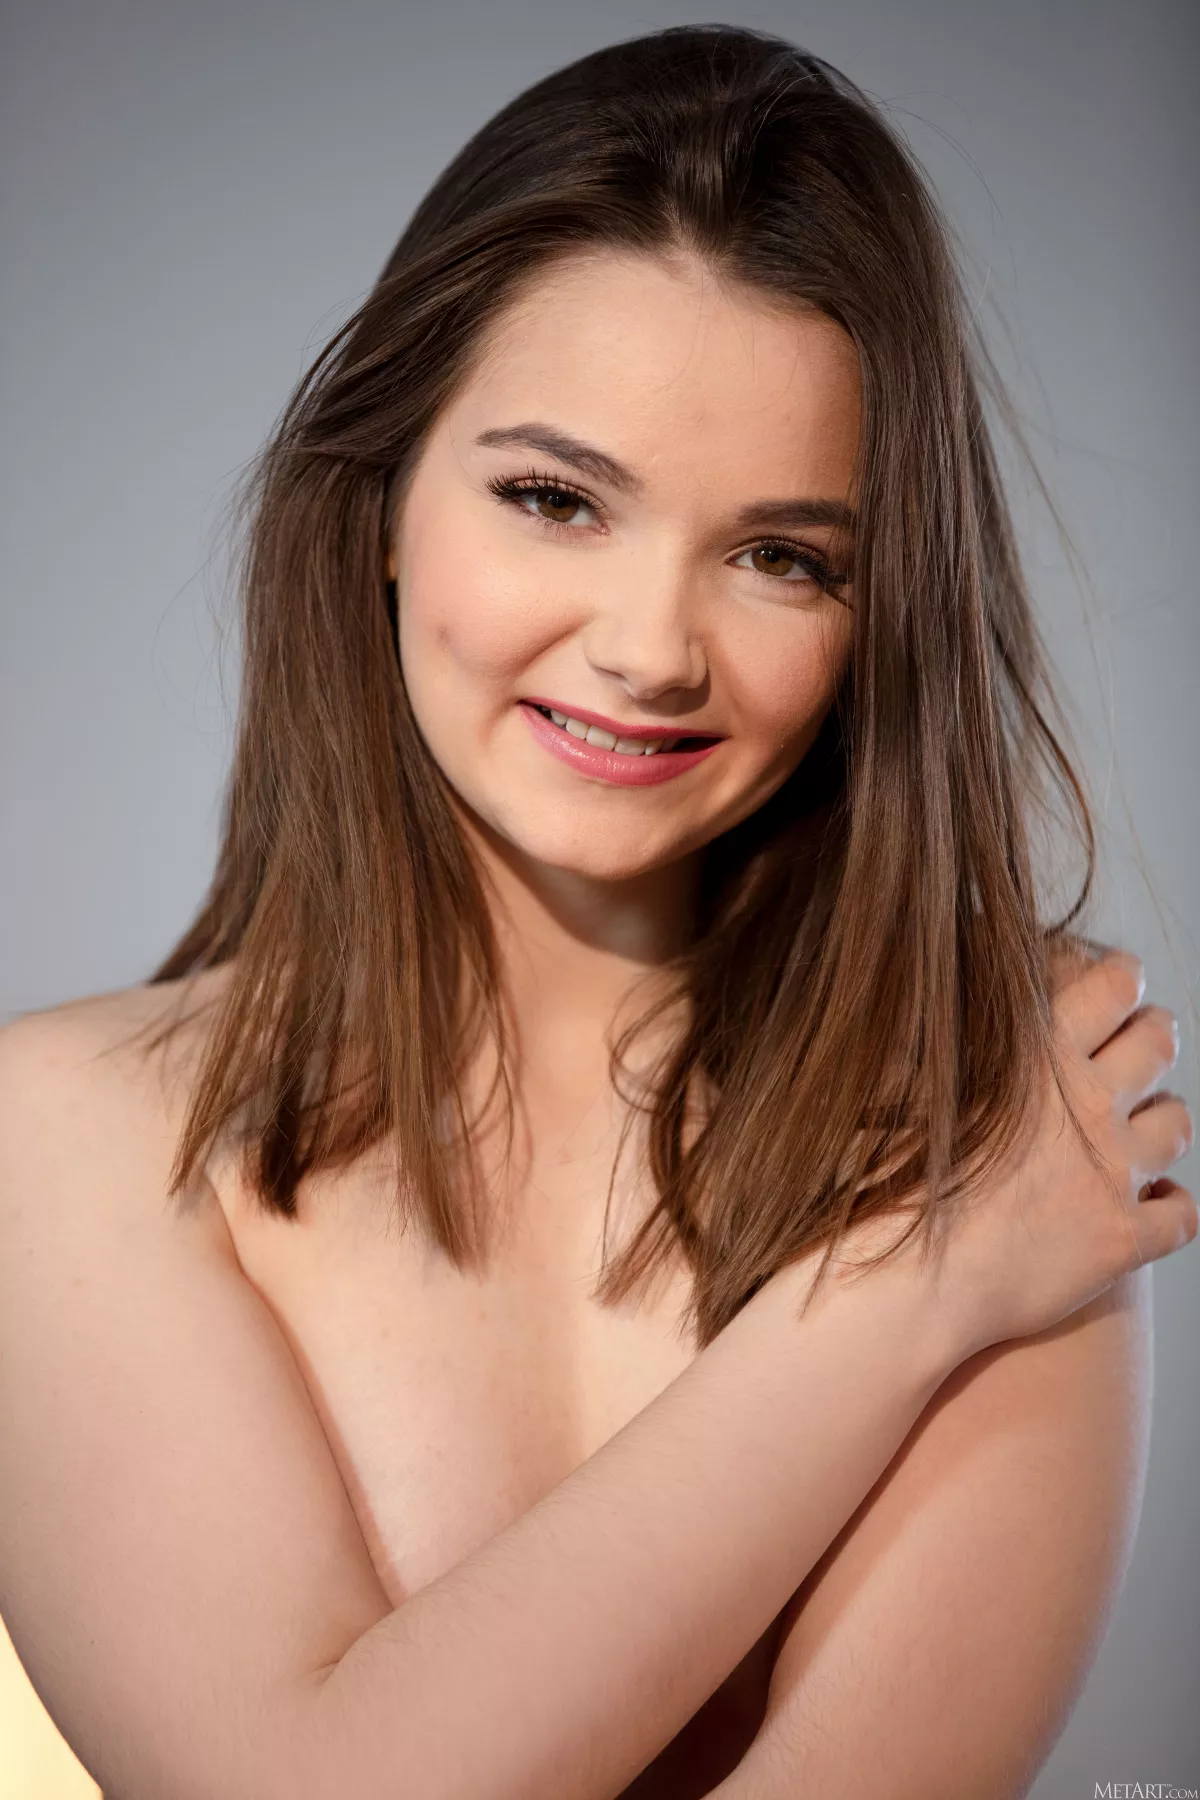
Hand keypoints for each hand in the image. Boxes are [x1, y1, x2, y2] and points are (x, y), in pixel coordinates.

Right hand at [939, 945, 1193, 1356]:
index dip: (1122, 978)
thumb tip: (942, 992)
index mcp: (1037, 1052)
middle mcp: (1090, 1104)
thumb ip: (946, 1034)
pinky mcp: (1123, 1239)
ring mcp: (1114, 1173)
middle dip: (1155, 1033)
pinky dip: (1173, 1204)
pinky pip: (1181, 1214)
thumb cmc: (886, 1177)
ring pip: (1176, 1125)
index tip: (1120, 979)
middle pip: (1156, 1044)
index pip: (1112, 987)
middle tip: (1148, 1035)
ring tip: (1148, 1119)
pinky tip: (1154, 1203)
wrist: (904, 1276)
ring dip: (1165, 1115)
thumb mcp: (907, 1078)